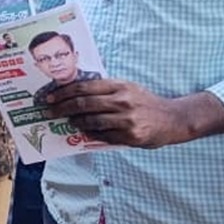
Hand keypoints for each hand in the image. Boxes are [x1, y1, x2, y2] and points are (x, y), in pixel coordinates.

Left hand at [44, 80, 220, 147]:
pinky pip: (101, 136)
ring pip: (90, 121)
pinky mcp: (130, 137)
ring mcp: (126, 120)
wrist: (173, 119)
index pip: (84, 87)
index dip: (64, 92)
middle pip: (83, 104)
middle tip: (49, 111)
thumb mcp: (128, 88)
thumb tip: (74, 93)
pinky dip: (89, 133)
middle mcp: (122, 102)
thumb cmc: (145, 102)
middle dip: (61, 108)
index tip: (50, 97)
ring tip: (67, 121)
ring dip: (74, 122)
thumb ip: (105, 89)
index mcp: (120, 86)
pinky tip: (83, 131)